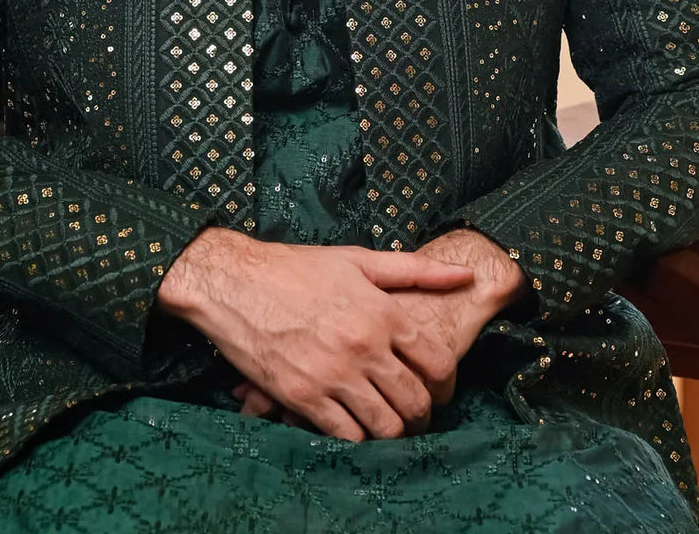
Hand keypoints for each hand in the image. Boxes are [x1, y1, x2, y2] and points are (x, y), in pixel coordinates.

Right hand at [230, 230, 527, 427]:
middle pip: (415, 401)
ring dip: (393, 432)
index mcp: (382, 312)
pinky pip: (347, 436)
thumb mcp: (357, 261)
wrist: (235, 282)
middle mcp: (363, 346)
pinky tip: (353, 426)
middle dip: (422, 415)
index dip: (446, 385)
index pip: (437, 362)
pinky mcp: (303, 397)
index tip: (440, 391)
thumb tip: (463, 275)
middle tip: (415, 415)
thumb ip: (413, 270)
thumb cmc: (295, 269)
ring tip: (388, 426)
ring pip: (386, 426)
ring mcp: (333, 374)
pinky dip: (357, 438)